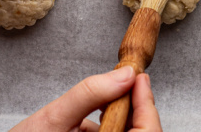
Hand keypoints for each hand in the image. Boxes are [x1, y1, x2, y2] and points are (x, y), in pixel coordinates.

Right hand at [10, 67, 161, 131]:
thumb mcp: (53, 118)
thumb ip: (88, 94)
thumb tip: (121, 75)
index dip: (147, 104)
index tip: (140, 78)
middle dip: (134, 108)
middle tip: (124, 84)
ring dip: (119, 119)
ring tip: (100, 106)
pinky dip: (107, 129)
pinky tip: (90, 122)